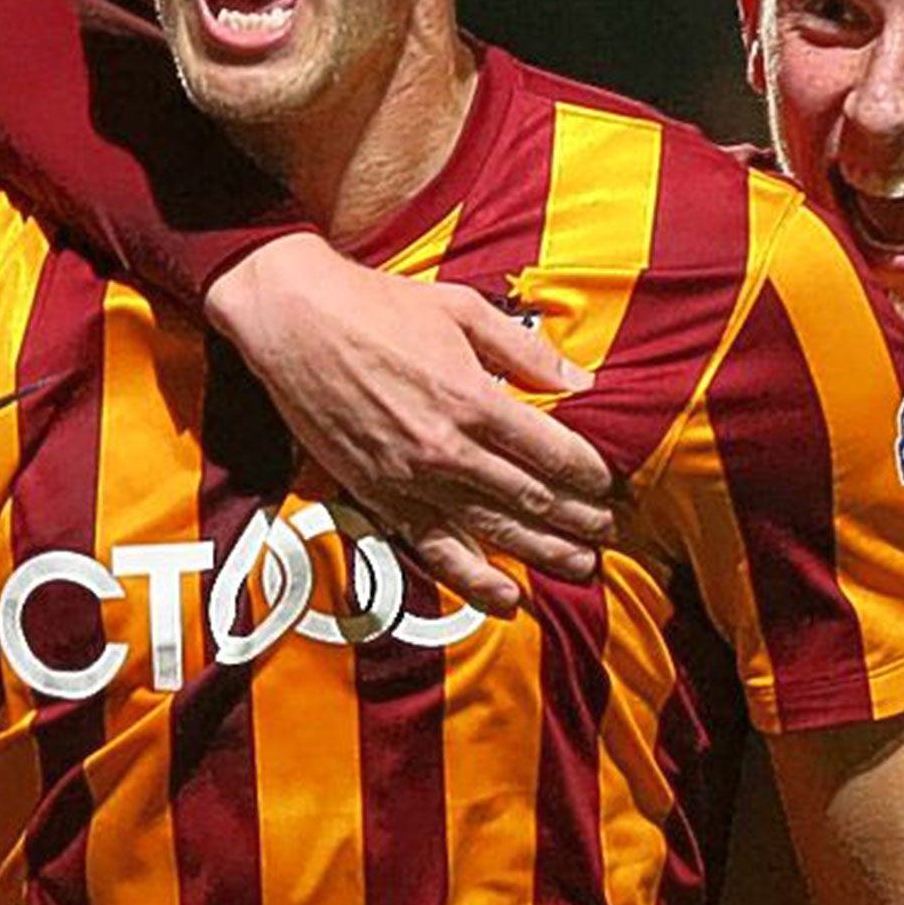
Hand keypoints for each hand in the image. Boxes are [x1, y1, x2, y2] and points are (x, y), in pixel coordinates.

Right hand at [206, 233, 615, 612]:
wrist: (293, 320)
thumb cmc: (379, 306)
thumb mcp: (463, 309)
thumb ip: (526, 352)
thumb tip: (582, 381)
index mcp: (474, 399)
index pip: (553, 453)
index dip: (590, 475)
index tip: (610, 485)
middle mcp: (448, 449)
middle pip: (532, 499)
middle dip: (579, 520)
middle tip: (609, 532)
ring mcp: (411, 479)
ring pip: (493, 532)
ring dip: (543, 553)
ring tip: (582, 566)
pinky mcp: (378, 497)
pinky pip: (434, 549)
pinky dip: (474, 579)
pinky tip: (507, 597)